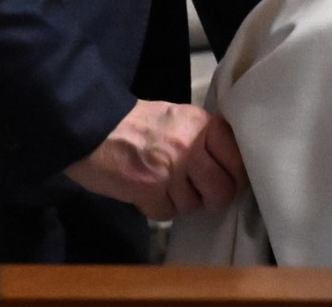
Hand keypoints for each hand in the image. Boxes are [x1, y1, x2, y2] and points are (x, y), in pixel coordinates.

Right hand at [65, 99, 246, 220]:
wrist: (94, 126)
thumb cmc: (139, 122)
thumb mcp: (180, 117)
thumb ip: (204, 137)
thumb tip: (226, 164)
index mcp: (203, 126)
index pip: (237, 160)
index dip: (235, 176)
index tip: (229, 181)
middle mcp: (192, 147)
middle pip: (222, 190)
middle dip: (215, 199)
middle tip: (205, 197)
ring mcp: (171, 171)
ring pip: (193, 205)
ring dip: (182, 203)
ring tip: (168, 188)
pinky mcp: (149, 191)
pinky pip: (167, 213)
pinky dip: (159, 209)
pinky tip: (150, 194)